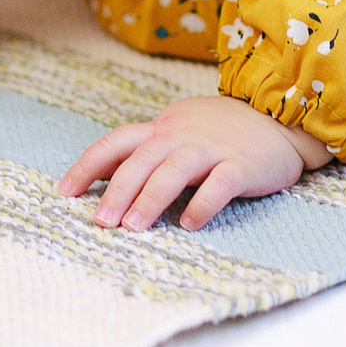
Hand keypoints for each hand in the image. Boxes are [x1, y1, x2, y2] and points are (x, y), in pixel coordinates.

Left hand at [56, 95, 333, 230]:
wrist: (280, 118)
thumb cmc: (224, 132)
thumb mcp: (182, 131)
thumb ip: (152, 150)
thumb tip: (108, 178)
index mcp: (164, 128)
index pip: (118, 142)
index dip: (88, 165)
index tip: (65, 192)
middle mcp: (183, 135)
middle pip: (142, 159)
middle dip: (117, 191)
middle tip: (101, 222)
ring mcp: (213, 148)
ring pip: (174, 170)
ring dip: (150, 199)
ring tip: (133, 228)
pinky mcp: (242, 165)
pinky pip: (219, 184)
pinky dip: (202, 204)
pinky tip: (189, 224)